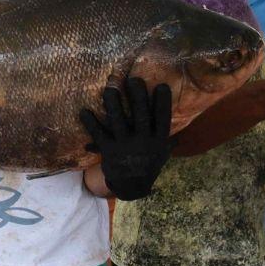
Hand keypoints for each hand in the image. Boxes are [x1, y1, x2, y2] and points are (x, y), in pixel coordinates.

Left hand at [80, 78, 173, 200]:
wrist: (131, 186)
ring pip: (118, 122)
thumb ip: (167, 135)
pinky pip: (98, 134)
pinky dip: (90, 123)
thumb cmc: (148, 164)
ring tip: (109, 89)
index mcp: (157, 141)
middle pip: (141, 116)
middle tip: (133, 79)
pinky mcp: (109, 151)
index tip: (161, 86)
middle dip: (137, 97)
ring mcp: (125, 147)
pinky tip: (84, 112)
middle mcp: (143, 143)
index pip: (162, 120)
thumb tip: (181, 117)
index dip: (162, 103)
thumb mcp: (162, 152)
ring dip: (113, 105)